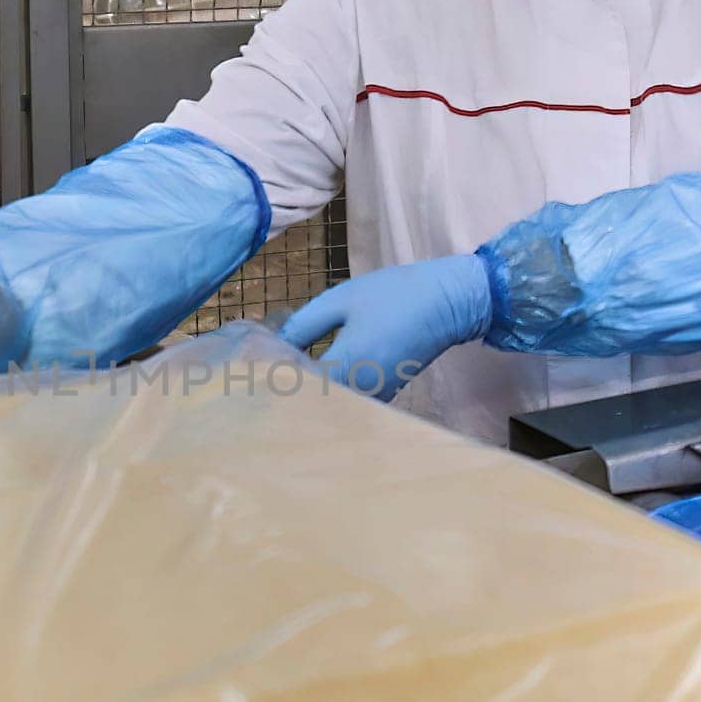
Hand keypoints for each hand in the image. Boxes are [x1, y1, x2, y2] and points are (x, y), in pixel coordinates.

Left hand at [277, 254, 492, 400]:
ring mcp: (375, 398)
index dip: (271, 380)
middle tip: (259, 376)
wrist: (448, 302)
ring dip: (308, 394)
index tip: (252, 369)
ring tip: (281, 375)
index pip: (296, 388)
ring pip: (330, 407)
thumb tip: (271, 346)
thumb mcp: (340, 301)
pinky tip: (312, 378)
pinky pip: (348, 403)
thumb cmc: (393, 295)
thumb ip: (302, 326)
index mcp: (346, 366)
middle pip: (311, 405)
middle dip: (286, 391)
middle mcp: (361, 392)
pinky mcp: (384, 396)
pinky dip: (329, 394)